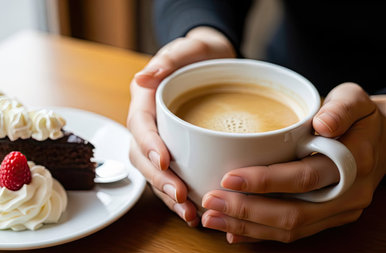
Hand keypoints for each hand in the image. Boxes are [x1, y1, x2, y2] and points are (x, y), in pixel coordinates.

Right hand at [127, 27, 234, 225]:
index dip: (149, 145)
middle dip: (159, 179)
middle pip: (142, 156)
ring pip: (154, 173)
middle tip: (180, 196)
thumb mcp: (187, 50)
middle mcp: (148, 124)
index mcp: (146, 99)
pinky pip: (170, 177)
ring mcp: (159, 140)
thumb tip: (142, 78)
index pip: (140, 124)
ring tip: (189, 213)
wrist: (213, 64)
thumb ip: (168, 59)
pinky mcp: (174, 152)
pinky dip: (179, 197)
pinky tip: (193, 211)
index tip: (165, 161)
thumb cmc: (200, 56)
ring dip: (168, 195)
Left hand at [201, 83, 385, 242]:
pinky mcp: (328, 218)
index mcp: (352, 163)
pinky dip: (260, 234)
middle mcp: (346, 195)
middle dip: (246, 210)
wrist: (381, 142)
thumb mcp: (354, 100)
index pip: (304, 177)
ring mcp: (338, 211)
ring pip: (290, 228)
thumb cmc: (359, 118)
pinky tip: (233, 230)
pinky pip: (294, 233)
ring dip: (247, 226)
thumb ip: (340, 108)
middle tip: (209, 202)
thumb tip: (322, 123)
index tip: (228, 177)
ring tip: (212, 218)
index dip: (265, 181)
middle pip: (292, 212)